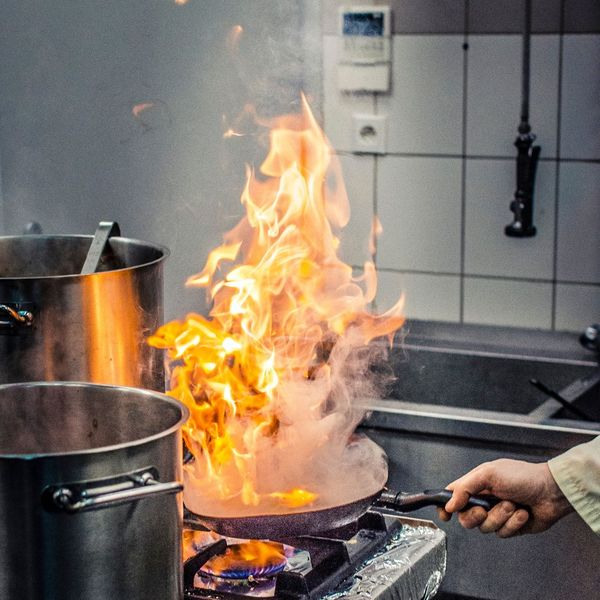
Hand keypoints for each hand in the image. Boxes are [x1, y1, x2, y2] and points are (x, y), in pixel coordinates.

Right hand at [437, 459, 572, 537]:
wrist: (551, 491)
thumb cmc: (522, 476)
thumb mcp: (488, 474)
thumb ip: (464, 488)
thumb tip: (449, 504)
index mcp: (476, 484)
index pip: (453, 495)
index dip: (445, 506)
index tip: (445, 515)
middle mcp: (484, 500)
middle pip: (466, 517)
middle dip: (475, 516)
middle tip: (485, 510)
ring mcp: (497, 514)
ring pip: (485, 528)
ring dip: (500, 517)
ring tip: (513, 505)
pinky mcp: (510, 527)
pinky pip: (502, 534)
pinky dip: (513, 524)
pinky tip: (522, 513)